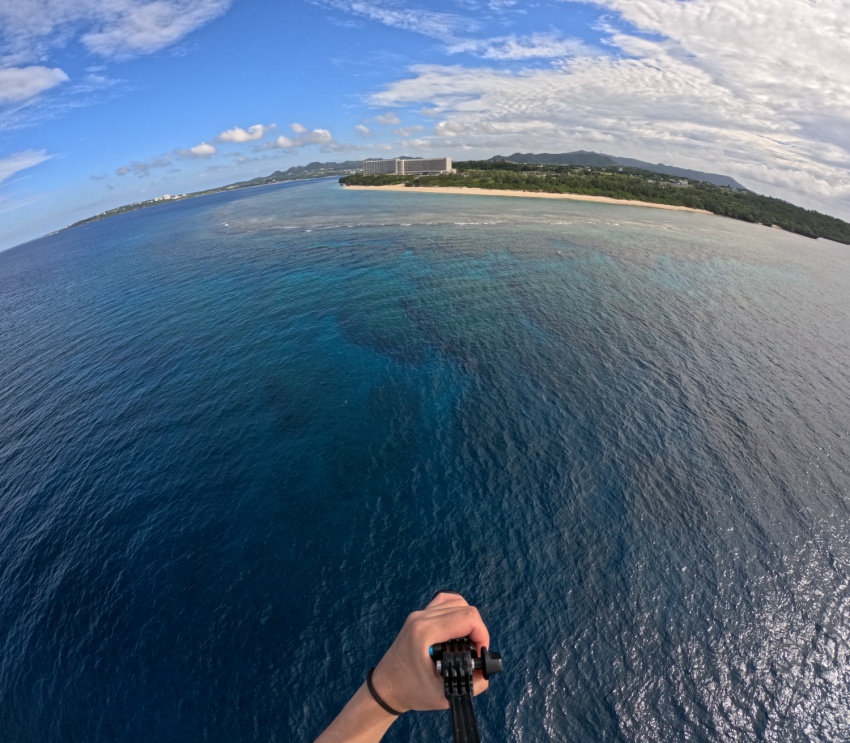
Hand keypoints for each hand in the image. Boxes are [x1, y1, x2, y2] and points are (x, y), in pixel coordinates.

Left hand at [370, 592, 490, 712]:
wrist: (385, 687)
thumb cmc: (411, 691)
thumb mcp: (444, 695)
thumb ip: (472, 685)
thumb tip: (487, 671)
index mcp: (426, 632)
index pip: (467, 617)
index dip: (482, 634)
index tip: (480, 653)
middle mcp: (422, 617)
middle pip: (464, 608)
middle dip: (477, 629)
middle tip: (475, 651)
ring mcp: (418, 614)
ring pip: (455, 601)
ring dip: (468, 620)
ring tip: (467, 641)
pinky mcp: (418, 616)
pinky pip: (444, 602)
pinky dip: (456, 611)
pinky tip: (458, 628)